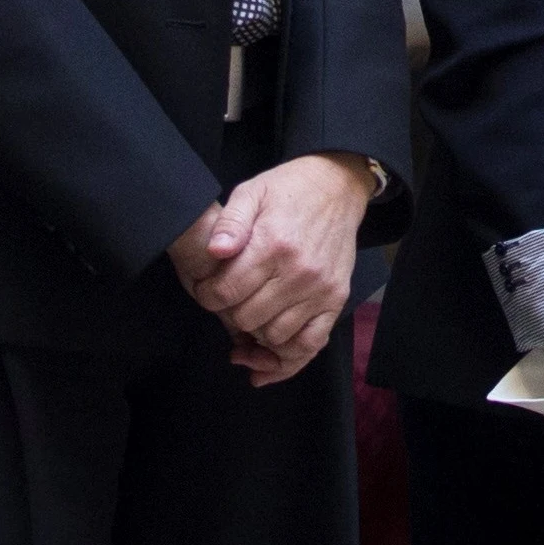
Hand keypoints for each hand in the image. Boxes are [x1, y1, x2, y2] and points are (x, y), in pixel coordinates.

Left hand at [178, 155, 373, 382]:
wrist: (337, 187)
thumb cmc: (289, 190)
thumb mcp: (252, 192)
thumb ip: (230, 222)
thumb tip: (214, 251)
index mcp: (273, 244)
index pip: (227, 292)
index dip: (207, 297)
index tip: (206, 291)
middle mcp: (299, 271)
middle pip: (247, 319)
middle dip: (228, 315)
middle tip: (226, 305)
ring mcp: (320, 289)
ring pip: (276, 337)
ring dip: (255, 335)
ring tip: (245, 324)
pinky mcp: (336, 299)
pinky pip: (311, 344)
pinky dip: (287, 358)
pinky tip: (268, 357)